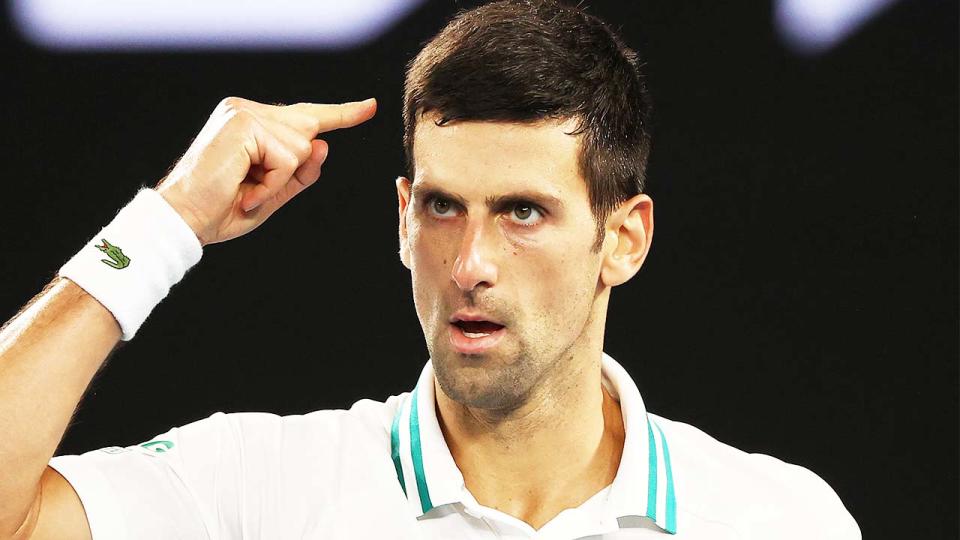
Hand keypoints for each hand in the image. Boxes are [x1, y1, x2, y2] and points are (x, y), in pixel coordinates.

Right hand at [154, 96, 376, 245]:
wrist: (186, 220)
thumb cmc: (224, 209)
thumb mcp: (274, 193)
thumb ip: (301, 172)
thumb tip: (323, 144)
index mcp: (252, 122)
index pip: (306, 116)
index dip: (342, 113)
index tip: (370, 106)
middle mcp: (247, 110)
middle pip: (309, 133)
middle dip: (290, 170)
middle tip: (247, 190)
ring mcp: (245, 112)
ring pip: (301, 148)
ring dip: (278, 182)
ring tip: (245, 192)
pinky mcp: (244, 123)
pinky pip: (287, 158)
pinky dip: (272, 184)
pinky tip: (246, 192)